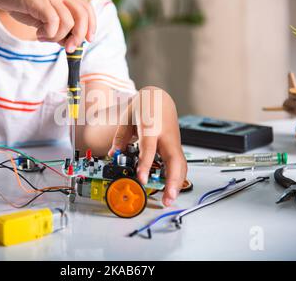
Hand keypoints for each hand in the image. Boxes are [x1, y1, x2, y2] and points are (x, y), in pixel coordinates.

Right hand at [0, 0, 95, 51]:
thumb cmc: (21, 4)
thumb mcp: (42, 18)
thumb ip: (56, 29)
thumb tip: (68, 43)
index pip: (87, 9)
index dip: (91, 25)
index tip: (87, 41)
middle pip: (82, 15)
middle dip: (79, 35)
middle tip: (68, 48)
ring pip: (68, 22)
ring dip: (57, 37)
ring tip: (44, 37)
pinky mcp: (38, 1)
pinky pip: (53, 21)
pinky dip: (49, 33)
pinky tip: (39, 34)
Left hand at [108, 87, 187, 206]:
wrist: (159, 97)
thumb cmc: (144, 106)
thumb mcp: (127, 118)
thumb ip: (120, 137)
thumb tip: (113, 154)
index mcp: (151, 127)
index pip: (149, 148)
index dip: (146, 165)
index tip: (142, 179)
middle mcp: (166, 135)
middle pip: (174, 160)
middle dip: (172, 180)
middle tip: (167, 198)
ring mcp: (174, 141)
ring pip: (181, 164)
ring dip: (177, 182)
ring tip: (169, 199)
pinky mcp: (176, 146)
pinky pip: (180, 163)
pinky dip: (178, 177)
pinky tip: (171, 189)